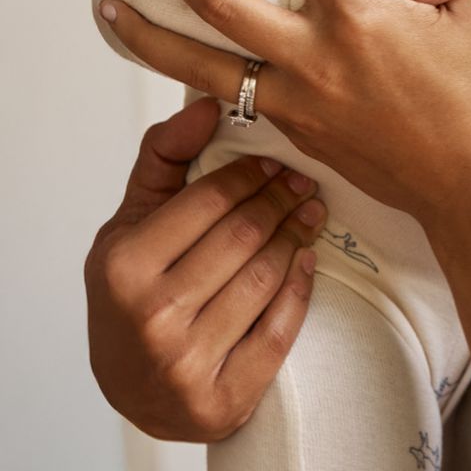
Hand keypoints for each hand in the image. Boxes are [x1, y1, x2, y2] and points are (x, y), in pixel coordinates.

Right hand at [84, 97, 326, 439]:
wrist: (133, 390)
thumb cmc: (133, 293)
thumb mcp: (132, 222)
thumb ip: (165, 157)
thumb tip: (206, 104)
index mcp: (123, 265)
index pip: (209, 200)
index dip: (251, 175)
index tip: (274, 163)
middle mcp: (151, 315)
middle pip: (244, 236)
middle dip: (282, 202)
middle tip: (305, 184)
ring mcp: (186, 362)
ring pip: (266, 277)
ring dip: (298, 238)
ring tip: (312, 215)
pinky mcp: (220, 400)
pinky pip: (279, 331)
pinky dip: (300, 290)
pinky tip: (308, 262)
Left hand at [98, 0, 470, 227]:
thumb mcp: (459, 11)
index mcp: (361, 16)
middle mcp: (315, 57)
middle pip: (218, 1)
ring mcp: (297, 102)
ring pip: (199, 65)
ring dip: (147, 34)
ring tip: (110, 7)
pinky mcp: (296, 133)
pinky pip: (236, 96)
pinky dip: (203, 72)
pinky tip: (187, 59)